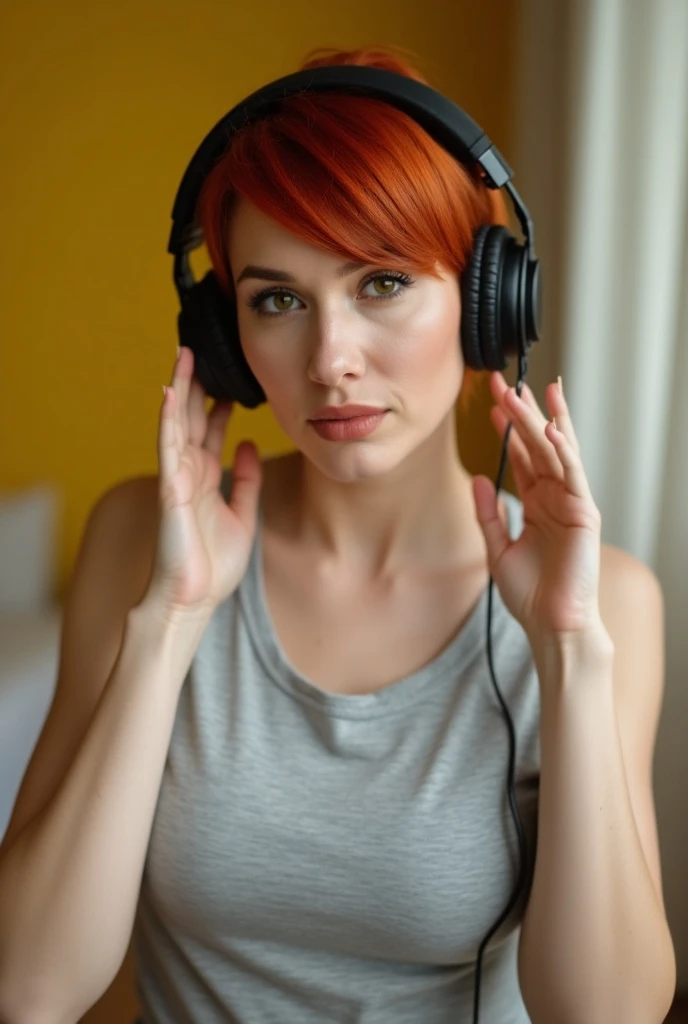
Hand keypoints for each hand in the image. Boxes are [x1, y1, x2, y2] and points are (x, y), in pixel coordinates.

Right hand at [146, 345, 262, 619]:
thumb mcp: (242, 514)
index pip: (210, 429)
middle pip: (192, 417)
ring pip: (178, 423)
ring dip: (181, 388)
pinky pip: (168, 447)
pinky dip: (169, 419)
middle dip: (197, 383)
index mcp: (205, 478)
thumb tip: (247, 443)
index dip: (218, 400)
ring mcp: (177, 478)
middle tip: (204, 346)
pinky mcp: (170, 489)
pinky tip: (171, 392)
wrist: (193, 599)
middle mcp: (188, 472)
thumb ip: (246, 480)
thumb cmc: (213, 564)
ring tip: (185, 354)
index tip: (230, 372)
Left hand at [472, 372, 606, 643]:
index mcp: (537, 504)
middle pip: (538, 445)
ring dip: (542, 420)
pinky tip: (552, 428)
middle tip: (505, 384)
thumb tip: (478, 476)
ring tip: (529, 391)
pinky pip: (573, 474)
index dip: (508, 430)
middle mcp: (555, 498)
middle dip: (523, 414)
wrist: (551, 624)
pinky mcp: (584, 512)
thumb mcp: (497, 547)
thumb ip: (488, 512)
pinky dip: (564, 450)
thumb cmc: (530, 593)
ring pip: (555, 452)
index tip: (492, 404)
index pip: (522, 457)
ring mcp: (571, 502)